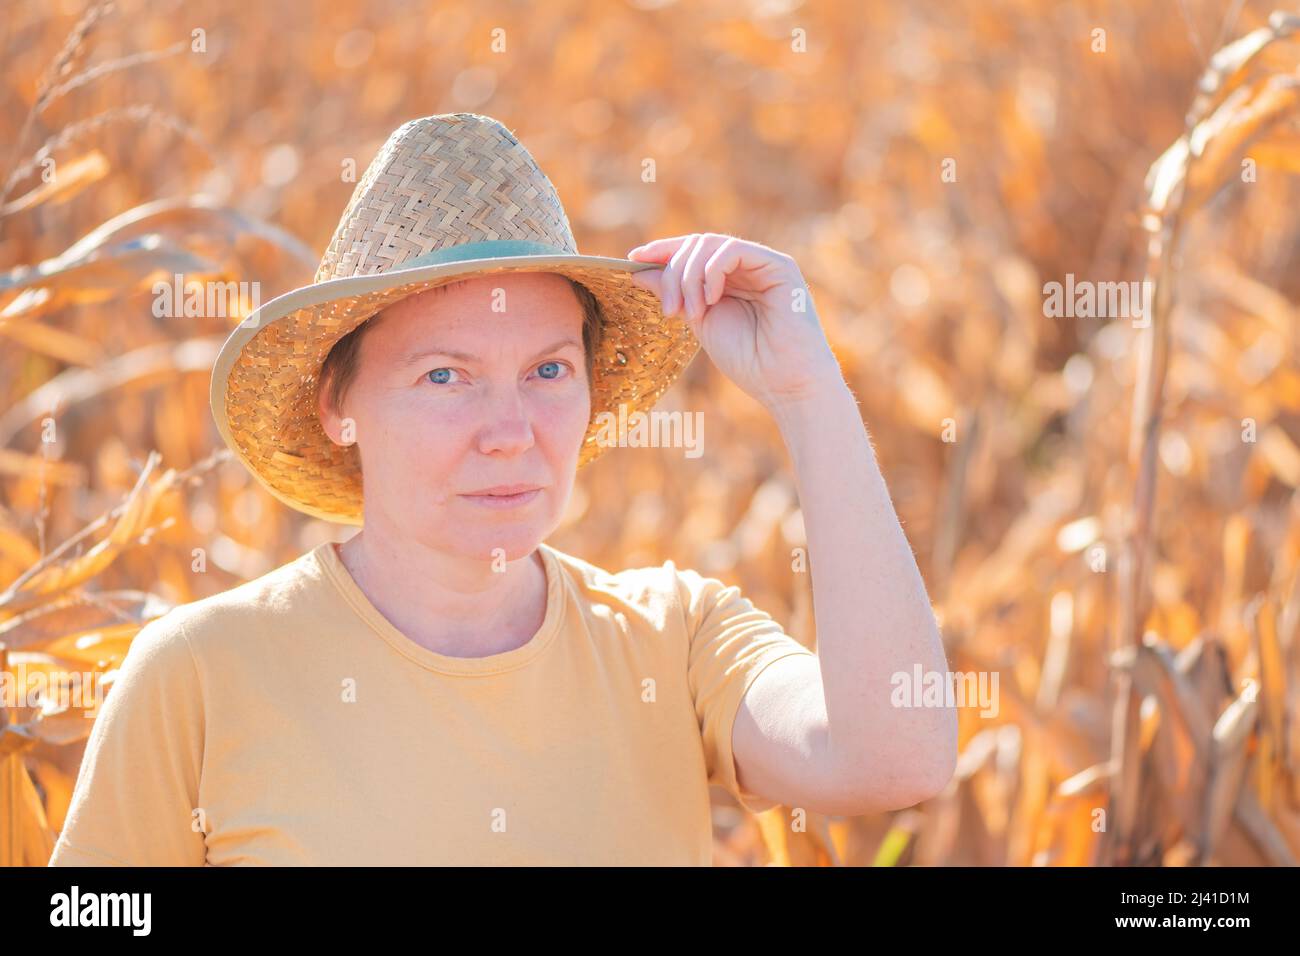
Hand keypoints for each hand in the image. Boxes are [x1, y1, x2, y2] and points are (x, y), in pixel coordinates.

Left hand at [626, 233, 841, 411]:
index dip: (662, 251)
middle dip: (673, 273)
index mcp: (729, 280)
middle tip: (669, 311)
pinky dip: (710, 272)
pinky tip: (709, 300)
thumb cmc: (749, 361)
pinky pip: (732, 250)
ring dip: (688, 276)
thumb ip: (674, 294)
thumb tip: (639, 270)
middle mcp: (747, 267)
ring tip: (689, 313)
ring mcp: (763, 264)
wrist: (785, 384)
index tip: (632, 261)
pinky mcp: (778, 266)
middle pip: (696, 246)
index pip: (692, 252)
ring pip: (710, 244)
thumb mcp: (700, 322)